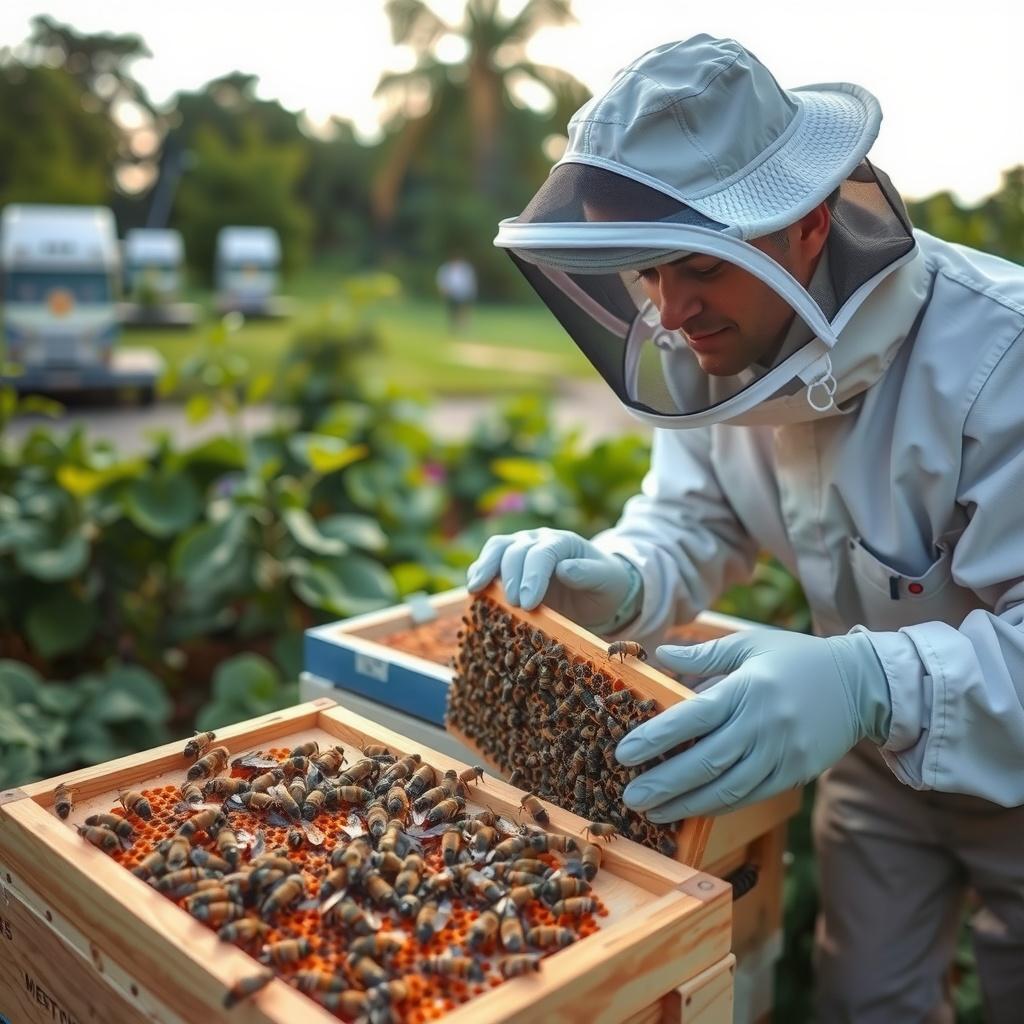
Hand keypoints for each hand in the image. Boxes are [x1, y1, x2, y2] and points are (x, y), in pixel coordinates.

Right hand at [466, 528, 635, 627]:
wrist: (596, 590)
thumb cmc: (604, 584)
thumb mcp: (606, 581)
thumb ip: (588, 573)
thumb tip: (564, 568)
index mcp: (563, 541)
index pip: (543, 552)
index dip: (533, 576)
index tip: (528, 602)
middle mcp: (539, 540)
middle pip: (517, 550)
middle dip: (512, 577)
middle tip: (514, 605)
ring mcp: (521, 548)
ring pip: (497, 548)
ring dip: (486, 568)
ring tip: (477, 589)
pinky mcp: (508, 563)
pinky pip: (489, 561)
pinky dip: (479, 572)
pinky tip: (473, 588)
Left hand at [615, 628, 891, 818]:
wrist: (862, 685)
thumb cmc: (795, 658)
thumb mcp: (750, 644)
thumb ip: (704, 654)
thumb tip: (661, 653)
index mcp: (748, 688)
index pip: (694, 717)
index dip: (657, 738)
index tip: (624, 753)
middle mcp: (764, 725)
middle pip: (706, 761)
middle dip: (664, 782)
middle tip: (629, 795)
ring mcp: (782, 754)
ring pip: (727, 788)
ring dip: (686, 804)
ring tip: (652, 811)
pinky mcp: (794, 774)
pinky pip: (749, 796)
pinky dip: (717, 806)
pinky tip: (690, 810)